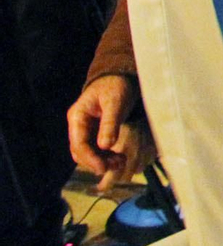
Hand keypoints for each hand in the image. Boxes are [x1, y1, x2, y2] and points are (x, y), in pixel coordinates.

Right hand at [67, 75, 148, 191]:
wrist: (120, 77)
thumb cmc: (116, 86)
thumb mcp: (115, 102)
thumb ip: (110, 123)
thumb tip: (105, 146)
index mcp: (77, 116)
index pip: (78, 143)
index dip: (89, 158)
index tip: (103, 168)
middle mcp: (78, 124)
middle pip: (81, 151)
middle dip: (97, 161)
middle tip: (117, 165)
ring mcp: (85, 128)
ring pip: (88, 152)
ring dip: (102, 160)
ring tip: (121, 162)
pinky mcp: (94, 131)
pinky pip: (96, 148)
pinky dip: (106, 155)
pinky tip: (119, 158)